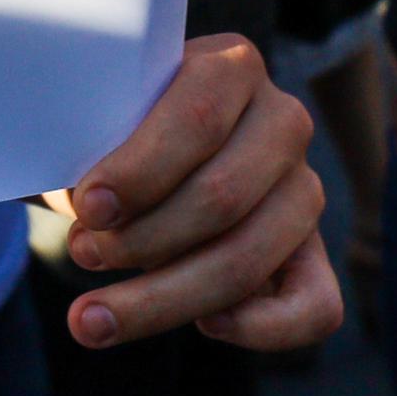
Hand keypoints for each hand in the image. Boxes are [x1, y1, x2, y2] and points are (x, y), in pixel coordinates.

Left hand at [51, 35, 338, 352]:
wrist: (141, 158)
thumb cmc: (109, 133)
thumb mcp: (96, 119)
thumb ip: (89, 143)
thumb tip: (80, 204)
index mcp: (232, 67)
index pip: (198, 120)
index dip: (141, 171)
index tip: (87, 206)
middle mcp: (282, 121)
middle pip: (222, 198)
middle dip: (141, 240)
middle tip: (82, 251)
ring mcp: (304, 189)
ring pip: (248, 260)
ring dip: (164, 297)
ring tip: (96, 312)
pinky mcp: (313, 254)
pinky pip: (316, 307)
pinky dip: (260, 328)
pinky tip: (204, 326)